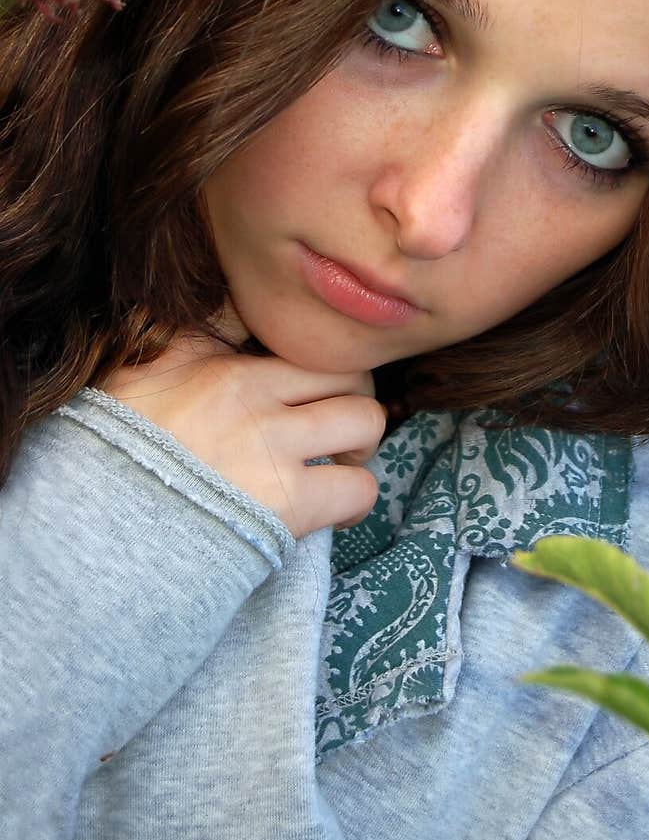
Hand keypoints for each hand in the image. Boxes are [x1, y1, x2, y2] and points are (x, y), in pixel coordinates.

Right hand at [99, 330, 384, 537]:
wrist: (92, 533)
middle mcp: (245, 390)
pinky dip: (355, 498)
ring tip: (337, 460)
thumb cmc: (111, 456)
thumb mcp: (132, 375)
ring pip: (365, 419)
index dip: (304, 344)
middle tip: (331, 422)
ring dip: (359, 443)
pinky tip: (332, 506)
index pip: (278, 316)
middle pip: (343, 366)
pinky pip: (358, 488)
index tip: (300, 374)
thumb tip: (225, 307)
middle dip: (349, 394)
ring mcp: (269, 445)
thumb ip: (180, 337)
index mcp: (206, 353)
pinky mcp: (288, 503)